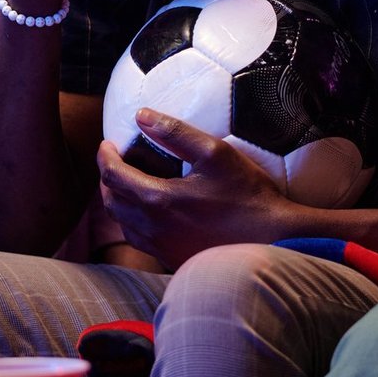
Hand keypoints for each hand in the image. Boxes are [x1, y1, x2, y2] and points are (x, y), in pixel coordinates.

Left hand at [96, 109, 291, 269]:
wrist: (273, 241)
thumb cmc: (248, 195)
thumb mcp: (215, 153)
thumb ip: (176, 132)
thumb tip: (142, 116)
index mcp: (157, 199)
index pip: (112, 174)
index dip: (105, 155)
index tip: (107, 143)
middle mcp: (152, 227)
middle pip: (111, 201)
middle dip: (108, 178)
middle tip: (116, 161)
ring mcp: (162, 248)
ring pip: (124, 224)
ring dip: (119, 201)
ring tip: (131, 184)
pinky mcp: (173, 260)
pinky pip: (141, 241)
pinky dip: (135, 221)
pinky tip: (152, 212)